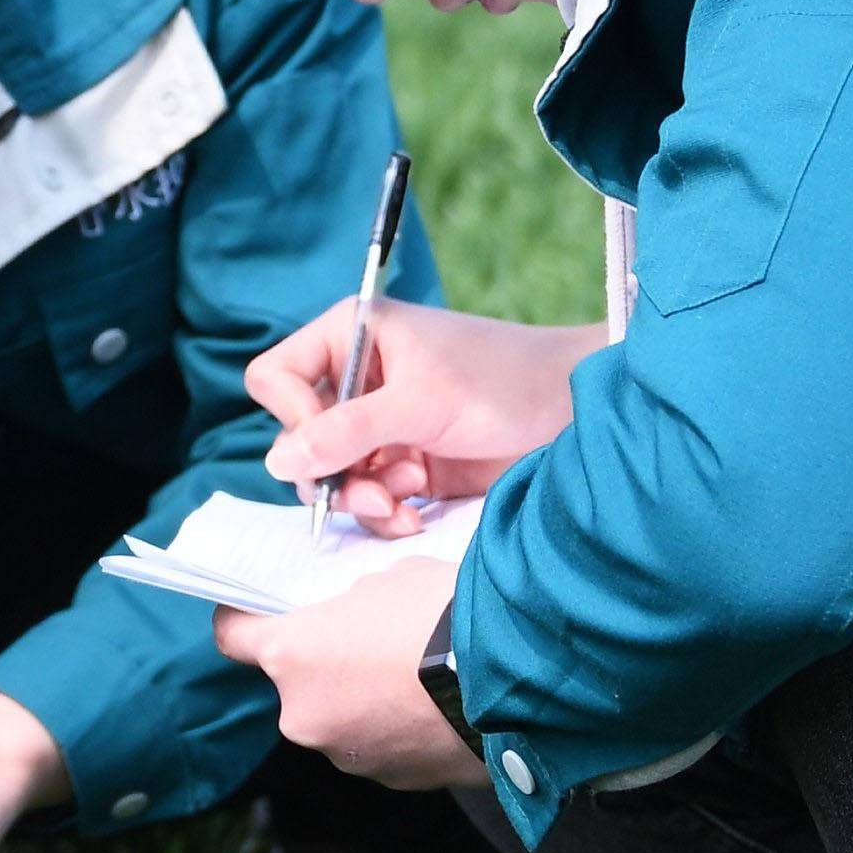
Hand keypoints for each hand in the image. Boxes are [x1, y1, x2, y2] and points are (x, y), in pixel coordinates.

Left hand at [217, 551, 481, 793]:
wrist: (513, 678)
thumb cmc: (444, 614)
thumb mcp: (389, 582)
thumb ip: (354, 604)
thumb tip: (357, 617)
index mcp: (291, 655)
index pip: (233, 637)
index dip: (243, 620)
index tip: (253, 614)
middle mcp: (304, 714)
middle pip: (298, 684)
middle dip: (327, 665)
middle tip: (374, 642)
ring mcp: (346, 756)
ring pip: (342, 720)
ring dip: (365, 702)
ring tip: (418, 678)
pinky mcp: (391, 781)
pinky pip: (381, 747)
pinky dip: (399, 730)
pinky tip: (438, 707)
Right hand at [245, 299, 607, 534]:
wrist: (575, 412)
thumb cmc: (504, 381)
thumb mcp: (420, 404)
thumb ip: (346, 432)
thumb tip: (277, 462)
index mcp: (352, 337)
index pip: (278, 378)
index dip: (291, 417)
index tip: (327, 446)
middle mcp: (358, 381)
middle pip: (300, 439)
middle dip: (334, 473)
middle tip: (375, 492)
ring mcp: (381, 426)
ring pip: (332, 477)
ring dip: (363, 498)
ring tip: (406, 500)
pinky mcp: (406, 464)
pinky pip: (367, 499)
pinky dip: (385, 513)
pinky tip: (415, 515)